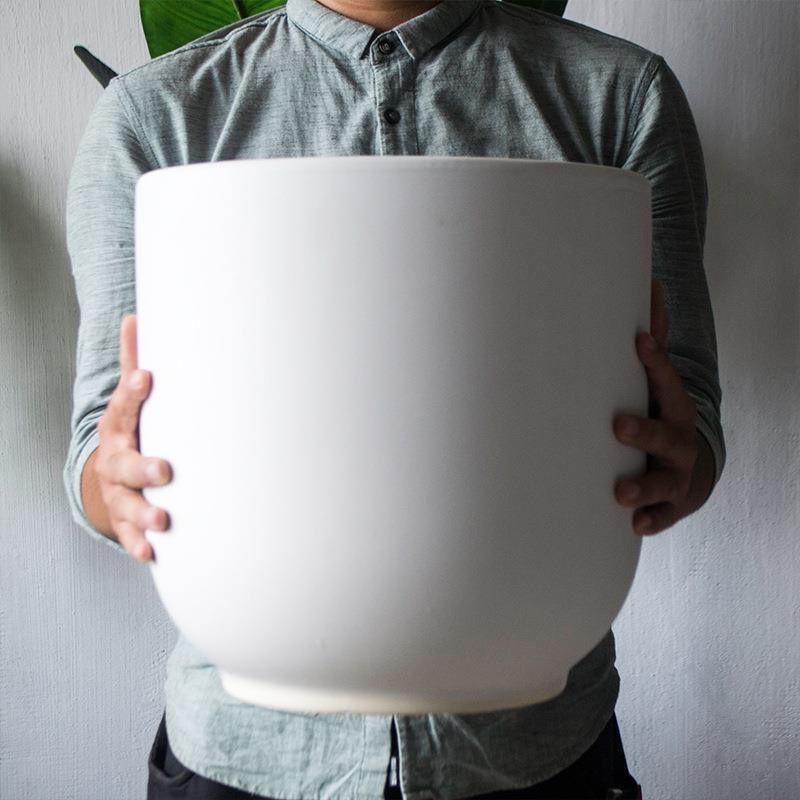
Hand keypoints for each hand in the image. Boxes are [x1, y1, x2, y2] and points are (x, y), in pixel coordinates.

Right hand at [94, 314, 172, 561]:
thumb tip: (136, 315)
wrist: (107, 474)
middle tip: (164, 469)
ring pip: (127, 503)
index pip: (124, 408)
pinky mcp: (123, 519)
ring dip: (144, 512)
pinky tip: (153, 553)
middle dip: (144, 466)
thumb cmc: (133, 429)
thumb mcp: (130, 399)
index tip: (146, 377)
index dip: (133, 392)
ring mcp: (117, 492)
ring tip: (162, 518)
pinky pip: (128, 535)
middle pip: (126, 464)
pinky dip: (138, 544)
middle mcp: (115, 460)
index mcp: (120, 427)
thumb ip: (136, 361)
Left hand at [613, 280, 713, 535]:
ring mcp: (676, 474)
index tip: (638, 342)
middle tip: (617, 426)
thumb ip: (651, 342)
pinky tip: (634, 526)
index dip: (654, 362)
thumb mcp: (659, 381)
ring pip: (663, 480)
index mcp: (671, 405)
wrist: (692, 466)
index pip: (664, 382)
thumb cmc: (662, 415)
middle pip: (665, 434)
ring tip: (621, 492)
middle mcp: (677, 440)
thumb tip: (650, 281)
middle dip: (644, 430)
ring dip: (643, 485)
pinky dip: (651, 521)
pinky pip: (663, 516)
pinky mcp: (672, 504)